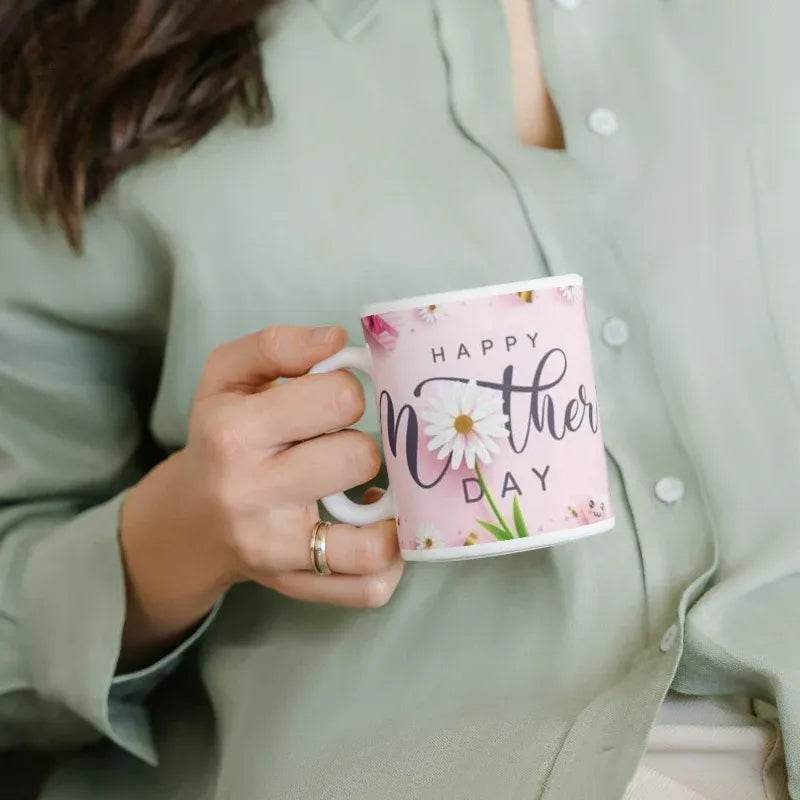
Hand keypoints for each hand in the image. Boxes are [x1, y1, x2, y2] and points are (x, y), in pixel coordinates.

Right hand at [119, 326, 401, 669]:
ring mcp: (276, 549)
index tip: (334, 403)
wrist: (191, 520)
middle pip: (360, 457)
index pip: (338, 398)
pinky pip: (369, 587)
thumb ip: (277, 345)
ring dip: (388, 508)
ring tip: (371, 490)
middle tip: (343, 446)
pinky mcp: (296, 585)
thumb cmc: (220, 438)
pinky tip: (377, 530)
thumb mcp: (227, 376)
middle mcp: (251, 493)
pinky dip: (388, 560)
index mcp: (234, 431)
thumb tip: (335, 339)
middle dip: (363, 444)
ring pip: (373, 539)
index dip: (348, 393)